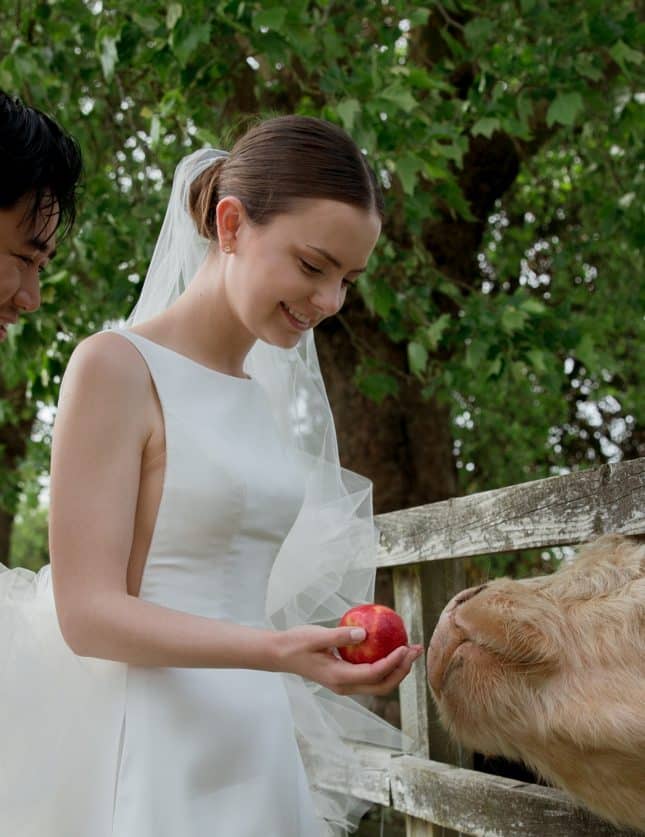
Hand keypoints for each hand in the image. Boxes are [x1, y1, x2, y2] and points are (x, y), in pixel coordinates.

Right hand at [273, 624, 423, 696]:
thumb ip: (340, 636)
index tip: (405, 647)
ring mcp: (345, 684)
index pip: (374, 674)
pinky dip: (385, 665)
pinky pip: (370, 675)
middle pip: (382, 685)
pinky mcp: (344, 677)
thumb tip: (365, 633)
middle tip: (415, 650)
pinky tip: (389, 648)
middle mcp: (345, 686)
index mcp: (340, 678)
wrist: (281, 654)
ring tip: (409, 650)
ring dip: (397, 669)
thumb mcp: (317, 636)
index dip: (393, 662)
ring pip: (378, 683)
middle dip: (403, 669)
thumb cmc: (297, 643)